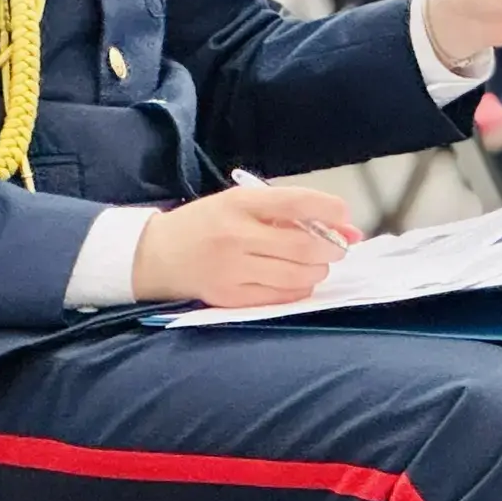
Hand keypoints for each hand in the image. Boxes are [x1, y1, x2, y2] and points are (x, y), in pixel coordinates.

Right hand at [131, 186, 362, 306]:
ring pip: (297, 275)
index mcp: (239, 203)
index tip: (344, 215)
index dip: (329, 209)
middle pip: (303, 245)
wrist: (157, 254)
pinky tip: (297, 280)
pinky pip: (281, 297)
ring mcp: (232, 270)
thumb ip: (286, 211)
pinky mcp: (230, 298)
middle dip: (331, 246)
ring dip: (319, 269)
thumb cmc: (206, 223)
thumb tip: (344, 225)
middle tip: (336, 246)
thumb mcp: (238, 202)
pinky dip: (300, 288)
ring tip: (316, 263)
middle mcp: (236, 236)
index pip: (296, 202)